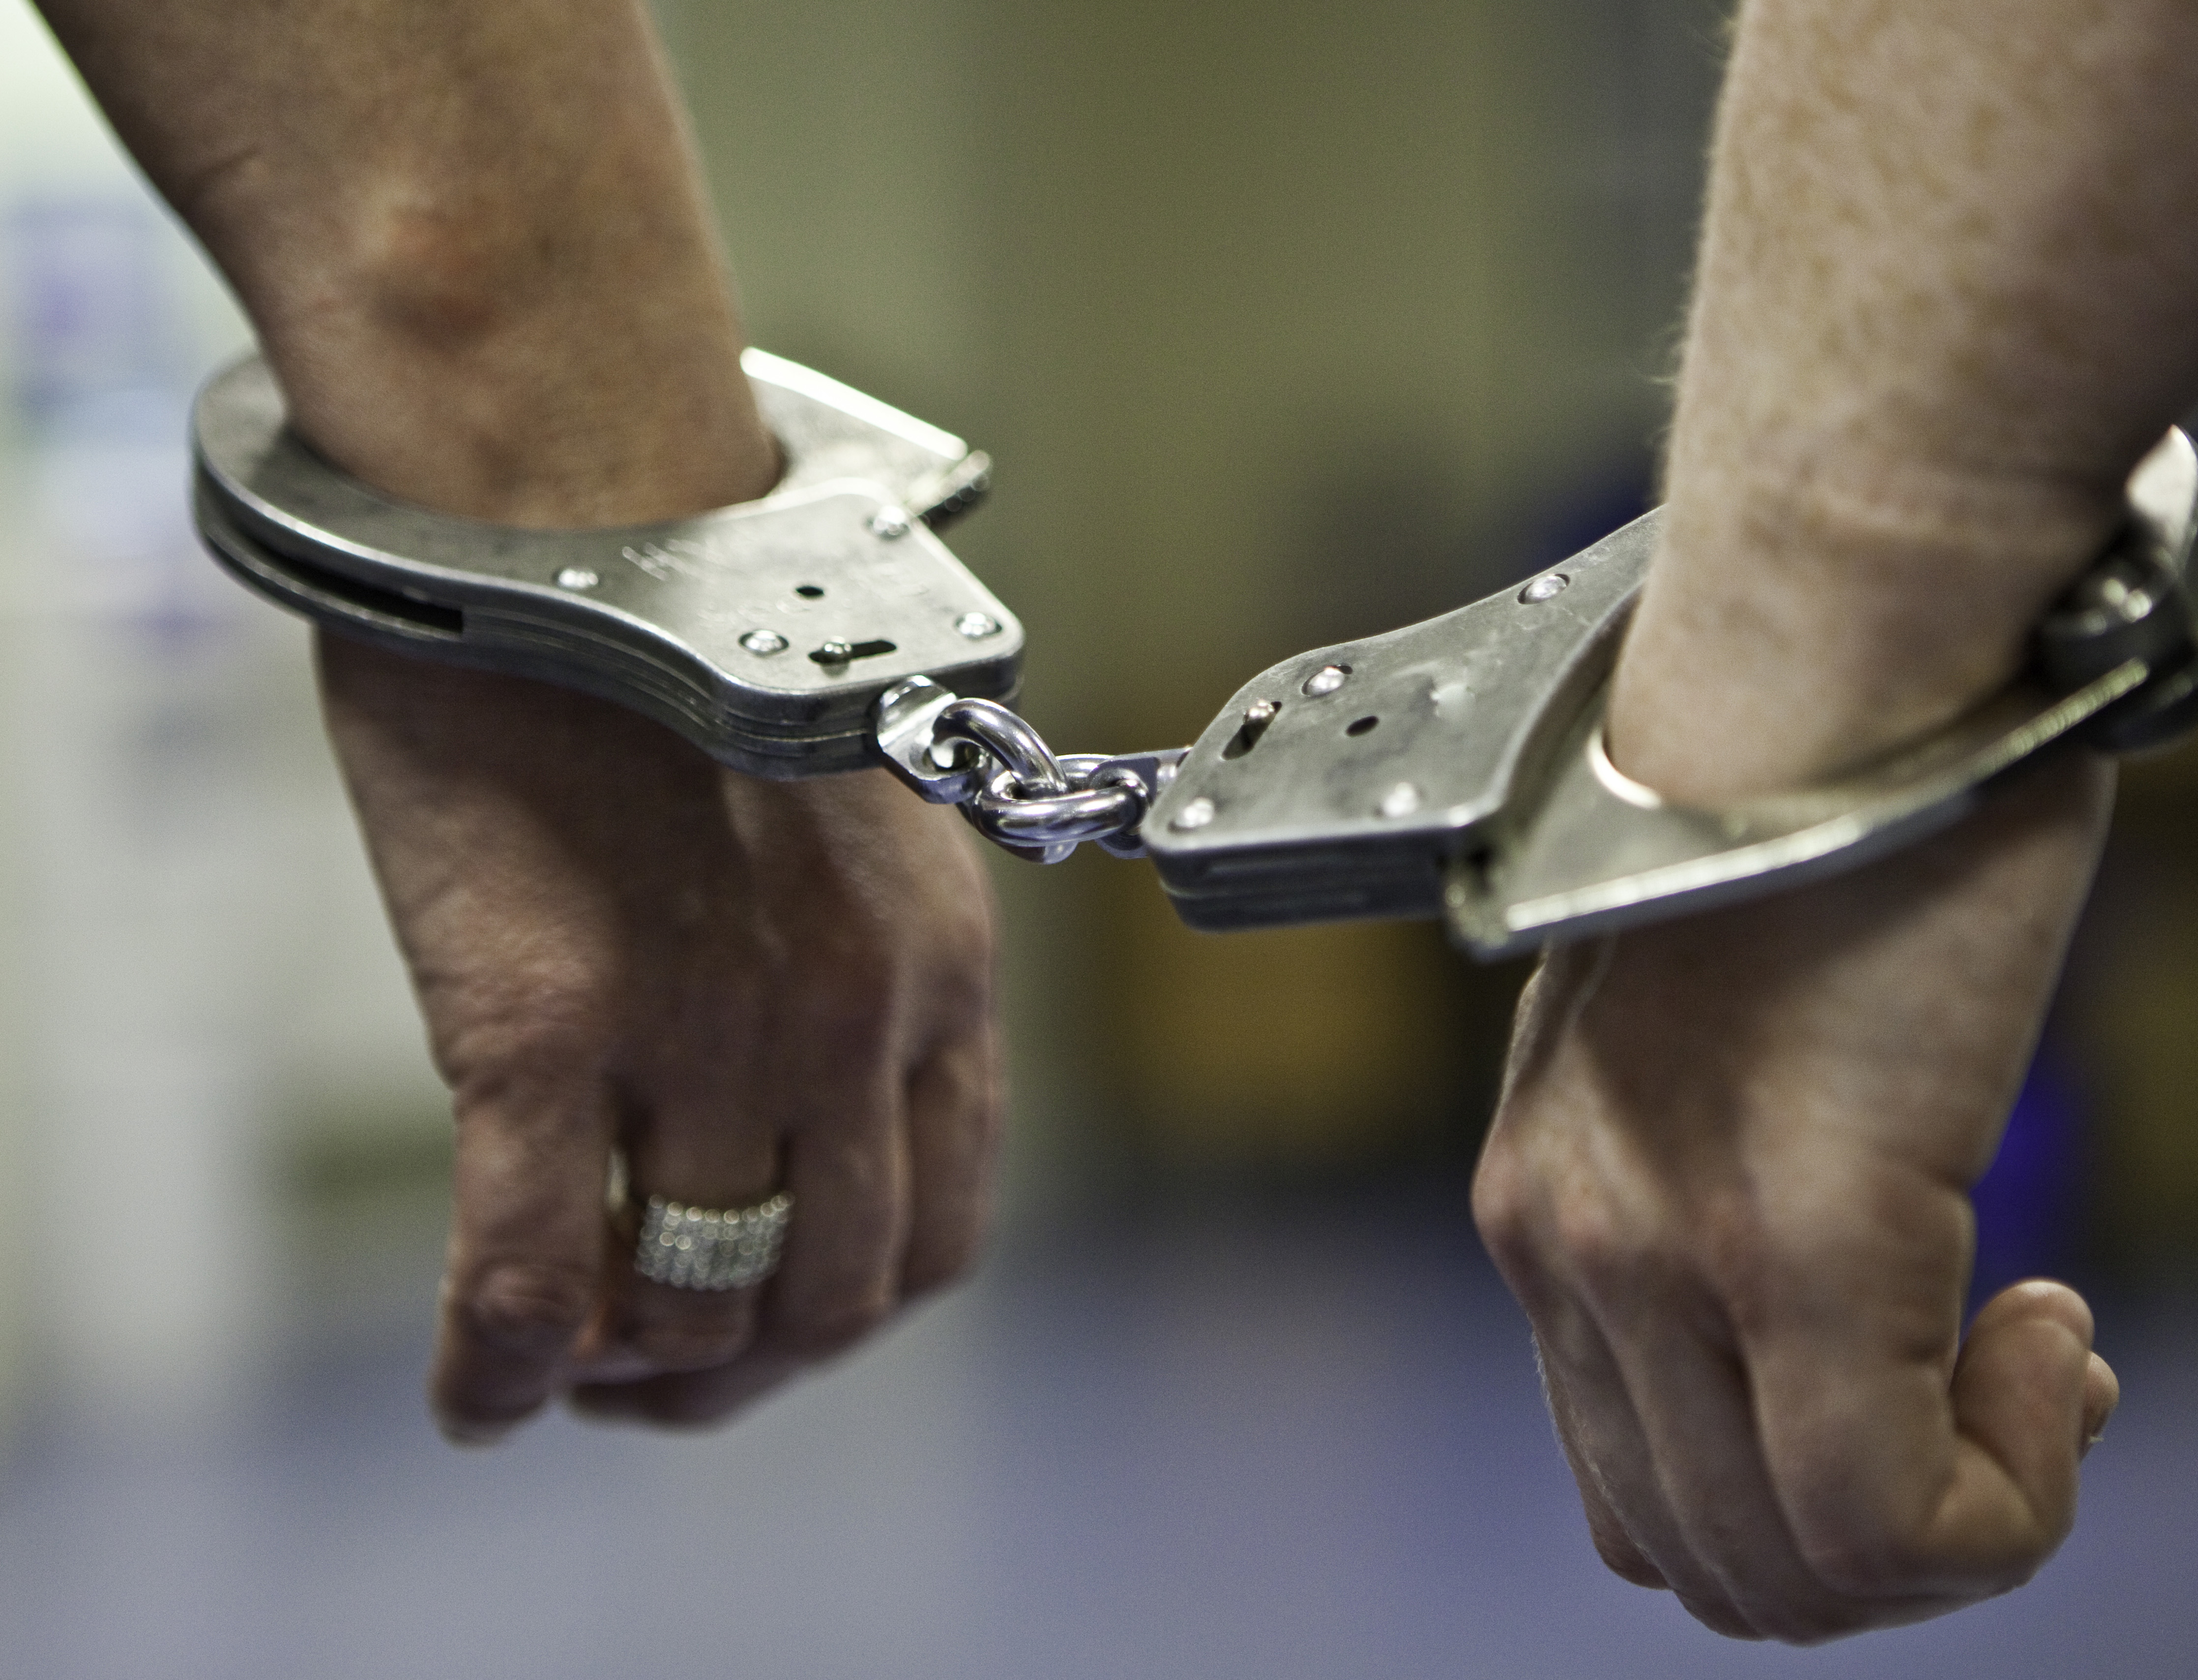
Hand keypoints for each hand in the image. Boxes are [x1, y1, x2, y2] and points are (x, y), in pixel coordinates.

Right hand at [318, 634, 1000, 1437]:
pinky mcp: (550, 1018)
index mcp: (942, 967)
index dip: (849, 1314)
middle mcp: (854, 1013)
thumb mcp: (846, 823)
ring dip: (632, 1370)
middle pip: (831, 1295)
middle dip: (744, 1369)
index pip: (942, 1228)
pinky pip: (533, 1272)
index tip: (770, 1325)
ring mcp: (713, 1024)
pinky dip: (500, 1371)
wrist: (566, 503)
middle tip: (650, 1371)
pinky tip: (472, 1401)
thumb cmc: (684, 652)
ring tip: (565, 1361)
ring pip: (696, 1303)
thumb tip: (785, 1118)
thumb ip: (849, 972)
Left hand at [1472, 758, 2120, 1641]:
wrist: (1847, 657)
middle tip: (2004, 1397)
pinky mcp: (1788, 1241)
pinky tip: (2052, 1337)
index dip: (1803, 1506)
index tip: (1940, 1384)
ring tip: (2037, 1365)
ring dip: (1951, 1522)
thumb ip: (1732, 1184)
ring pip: (1791, 1568)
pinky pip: (1889, 1520)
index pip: (1636, 1485)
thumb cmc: (1823, 808)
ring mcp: (1656, 1249)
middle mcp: (1566, 1236)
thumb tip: (1847, 1320)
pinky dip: (2003, 1497)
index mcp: (1546, 1196)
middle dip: (1878, 1546)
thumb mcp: (1724, 1030)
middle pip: (1703, 1552)